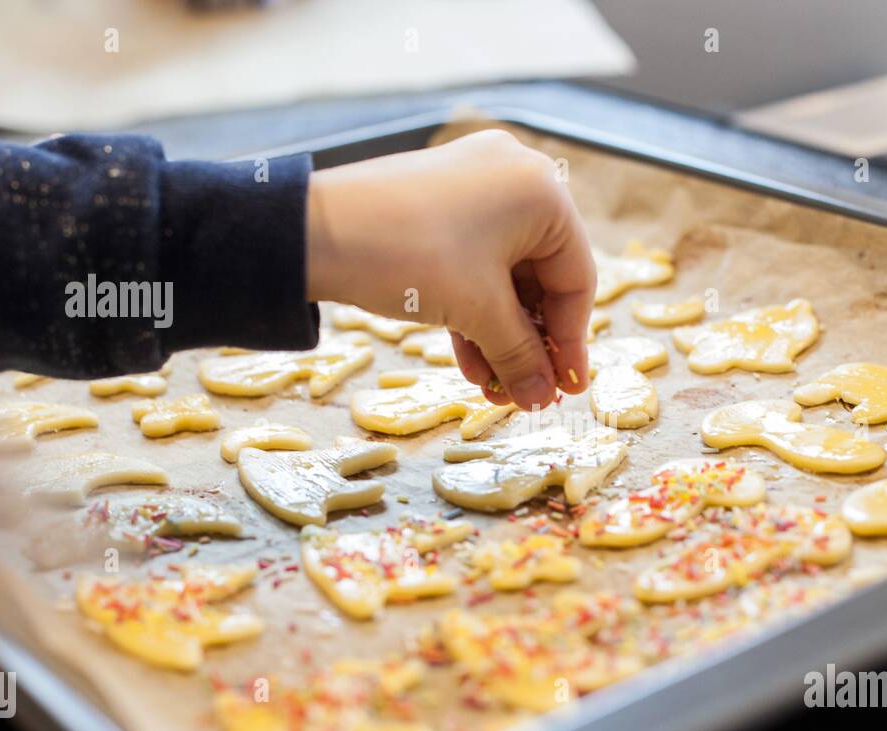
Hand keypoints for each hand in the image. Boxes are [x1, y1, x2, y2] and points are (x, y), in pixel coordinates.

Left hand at [305, 130, 594, 410]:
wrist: (310, 231)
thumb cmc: (408, 256)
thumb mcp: (476, 311)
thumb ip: (520, 355)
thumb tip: (544, 397)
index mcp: (543, 191)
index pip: (577, 279)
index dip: (570, 342)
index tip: (565, 389)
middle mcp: (516, 178)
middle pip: (541, 279)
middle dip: (529, 343)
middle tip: (524, 394)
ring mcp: (476, 187)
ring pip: (505, 277)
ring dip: (501, 336)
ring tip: (493, 389)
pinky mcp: (441, 203)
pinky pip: (475, 263)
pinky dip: (475, 310)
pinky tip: (472, 362)